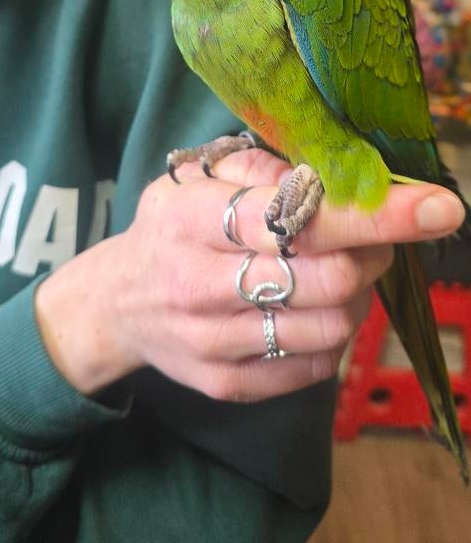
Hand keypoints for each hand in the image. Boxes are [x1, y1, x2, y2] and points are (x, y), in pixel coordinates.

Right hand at [35, 148, 464, 400]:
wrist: (116, 306)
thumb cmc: (170, 229)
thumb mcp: (195, 178)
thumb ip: (263, 167)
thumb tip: (338, 173)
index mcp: (192, 219)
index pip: (295, 217)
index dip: (372, 212)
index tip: (437, 207)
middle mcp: (199, 284)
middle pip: (328, 278)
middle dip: (372, 252)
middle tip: (371, 236)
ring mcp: (214, 343)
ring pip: (330, 326)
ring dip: (358, 294)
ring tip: (342, 270)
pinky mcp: (228, 385)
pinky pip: (314, 369)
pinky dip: (334, 334)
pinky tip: (315, 307)